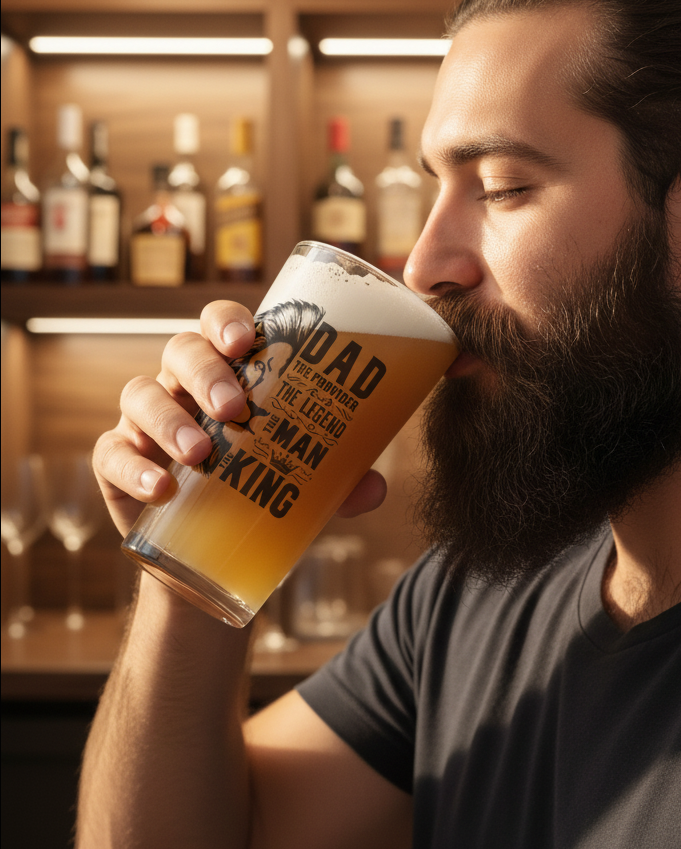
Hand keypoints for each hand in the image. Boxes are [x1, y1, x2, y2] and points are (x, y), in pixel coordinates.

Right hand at [93, 300, 386, 537]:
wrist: (211, 551)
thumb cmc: (262, 488)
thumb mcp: (305, 481)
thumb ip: (341, 481)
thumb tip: (375, 490)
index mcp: (231, 370)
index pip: (222, 324)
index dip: (228, 322)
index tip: (248, 341)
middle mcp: (184, 384)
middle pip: (181, 351)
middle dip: (206, 373)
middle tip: (235, 409)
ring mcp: (145, 420)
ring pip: (141, 394)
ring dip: (169, 420)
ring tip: (201, 455)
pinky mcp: (117, 463)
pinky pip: (112, 453)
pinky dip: (133, 468)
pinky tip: (162, 488)